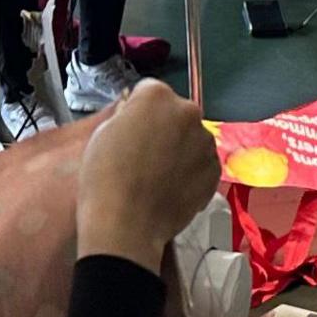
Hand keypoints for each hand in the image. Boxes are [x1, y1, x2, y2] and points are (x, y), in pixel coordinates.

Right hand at [77, 80, 218, 272]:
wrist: (126, 224)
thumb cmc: (106, 178)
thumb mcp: (102, 133)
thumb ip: (126, 114)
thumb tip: (136, 113)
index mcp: (157, 96)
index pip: (149, 91)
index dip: (137, 111)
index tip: (130, 129)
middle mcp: (188, 112)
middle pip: (175, 112)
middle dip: (163, 126)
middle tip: (143, 153)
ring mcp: (205, 142)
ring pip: (190, 138)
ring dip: (179, 148)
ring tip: (156, 175)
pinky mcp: (214, 171)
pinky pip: (201, 163)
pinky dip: (190, 171)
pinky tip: (170, 187)